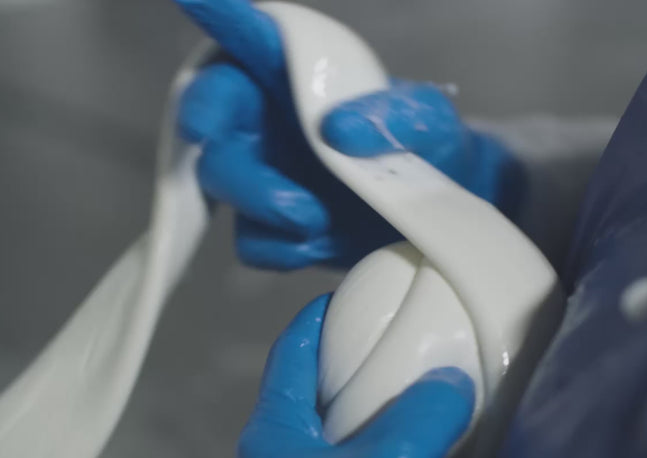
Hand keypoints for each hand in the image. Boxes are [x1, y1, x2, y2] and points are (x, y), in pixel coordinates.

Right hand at [174, 0, 524, 269]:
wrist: (439, 216)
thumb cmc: (427, 146)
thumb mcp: (428, 120)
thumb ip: (394, 114)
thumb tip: (340, 129)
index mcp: (295, 76)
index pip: (249, 38)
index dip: (221, 17)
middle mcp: (267, 122)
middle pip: (210, 114)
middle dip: (207, 124)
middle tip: (210, 135)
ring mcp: (265, 177)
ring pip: (220, 181)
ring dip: (260, 198)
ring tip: (313, 216)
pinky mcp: (276, 231)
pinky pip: (253, 242)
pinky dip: (282, 246)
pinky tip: (321, 240)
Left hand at [235, 295, 474, 457]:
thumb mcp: (397, 457)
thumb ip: (427, 405)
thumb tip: (449, 381)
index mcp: (268, 441)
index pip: (287, 356)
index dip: (317, 319)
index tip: (348, 296)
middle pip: (306, 397)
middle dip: (346, 367)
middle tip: (387, 341)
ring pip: (330, 440)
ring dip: (366, 415)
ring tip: (408, 393)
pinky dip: (377, 455)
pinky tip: (415, 453)